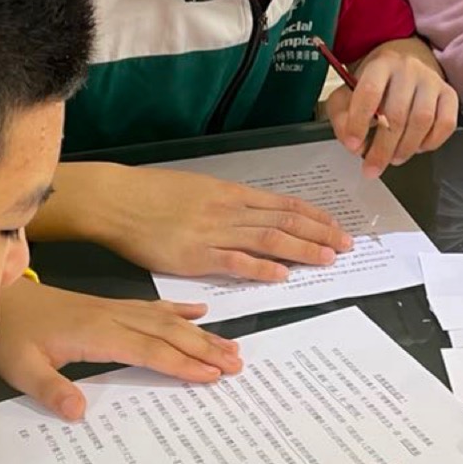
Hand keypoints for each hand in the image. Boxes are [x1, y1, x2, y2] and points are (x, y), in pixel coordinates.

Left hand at [0, 278, 242, 420]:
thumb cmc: (10, 337)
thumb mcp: (21, 370)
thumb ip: (51, 391)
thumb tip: (80, 413)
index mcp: (96, 333)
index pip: (148, 350)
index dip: (180, 363)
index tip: (211, 374)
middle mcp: (113, 317)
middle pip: (168, 333)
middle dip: (204, 348)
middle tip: (237, 363)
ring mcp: (114, 309)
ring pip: (167, 319)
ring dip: (200, 332)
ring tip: (231, 345)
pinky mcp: (110, 307)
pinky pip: (153, 306)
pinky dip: (180, 308)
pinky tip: (201, 311)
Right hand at [77, 163, 351, 280]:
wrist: (115, 200)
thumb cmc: (149, 194)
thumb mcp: (196, 189)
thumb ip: (224, 203)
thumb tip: (250, 214)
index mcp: (229, 193)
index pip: (282, 204)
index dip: (313, 216)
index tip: (335, 225)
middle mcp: (228, 210)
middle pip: (284, 221)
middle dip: (320, 233)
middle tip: (346, 244)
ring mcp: (213, 231)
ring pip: (269, 239)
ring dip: (303, 249)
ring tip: (328, 258)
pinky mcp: (194, 254)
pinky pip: (235, 261)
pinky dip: (261, 267)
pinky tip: (283, 274)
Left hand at [327, 39, 458, 176]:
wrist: (406, 62)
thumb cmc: (376, 83)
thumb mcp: (348, 92)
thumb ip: (341, 116)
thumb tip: (352, 143)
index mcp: (380, 65)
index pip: (369, 92)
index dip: (359, 122)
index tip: (354, 145)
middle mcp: (408, 69)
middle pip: (396, 113)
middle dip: (382, 148)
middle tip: (372, 168)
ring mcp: (432, 81)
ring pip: (422, 120)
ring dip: (406, 147)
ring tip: (394, 158)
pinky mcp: (449, 94)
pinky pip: (447, 123)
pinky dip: (432, 142)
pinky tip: (417, 147)